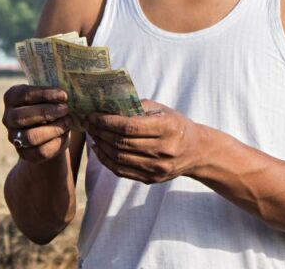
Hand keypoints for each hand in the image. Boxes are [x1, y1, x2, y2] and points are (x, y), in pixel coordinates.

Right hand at [2, 85, 71, 163]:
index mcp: (11, 98)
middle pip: (22, 116)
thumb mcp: (48, 97)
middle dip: (46, 112)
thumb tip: (64, 98)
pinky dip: (56, 143)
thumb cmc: (49, 107)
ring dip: (53, 128)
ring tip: (67, 121)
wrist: (49, 132)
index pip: (23, 95)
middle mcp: (8, 118)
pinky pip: (40, 151)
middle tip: (65, 109)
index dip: (44, 94)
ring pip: (30, 136)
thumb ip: (53, 95)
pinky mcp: (24, 154)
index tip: (63, 95)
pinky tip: (64, 135)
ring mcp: (14, 137)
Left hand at [86, 100, 203, 183]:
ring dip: (100, 145)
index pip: (129, 127)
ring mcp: (158, 168)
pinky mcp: (152, 179)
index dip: (107, 122)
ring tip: (92, 134)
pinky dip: (106, 160)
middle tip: (88, 124)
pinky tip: (99, 149)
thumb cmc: (175, 124)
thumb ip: (135, 107)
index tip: (92, 116)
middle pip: (122, 143)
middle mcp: (164, 150)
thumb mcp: (161, 110)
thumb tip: (105, 106)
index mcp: (168, 128)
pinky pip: (122, 171)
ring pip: (119, 158)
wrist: (197, 151)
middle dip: (100, 132)